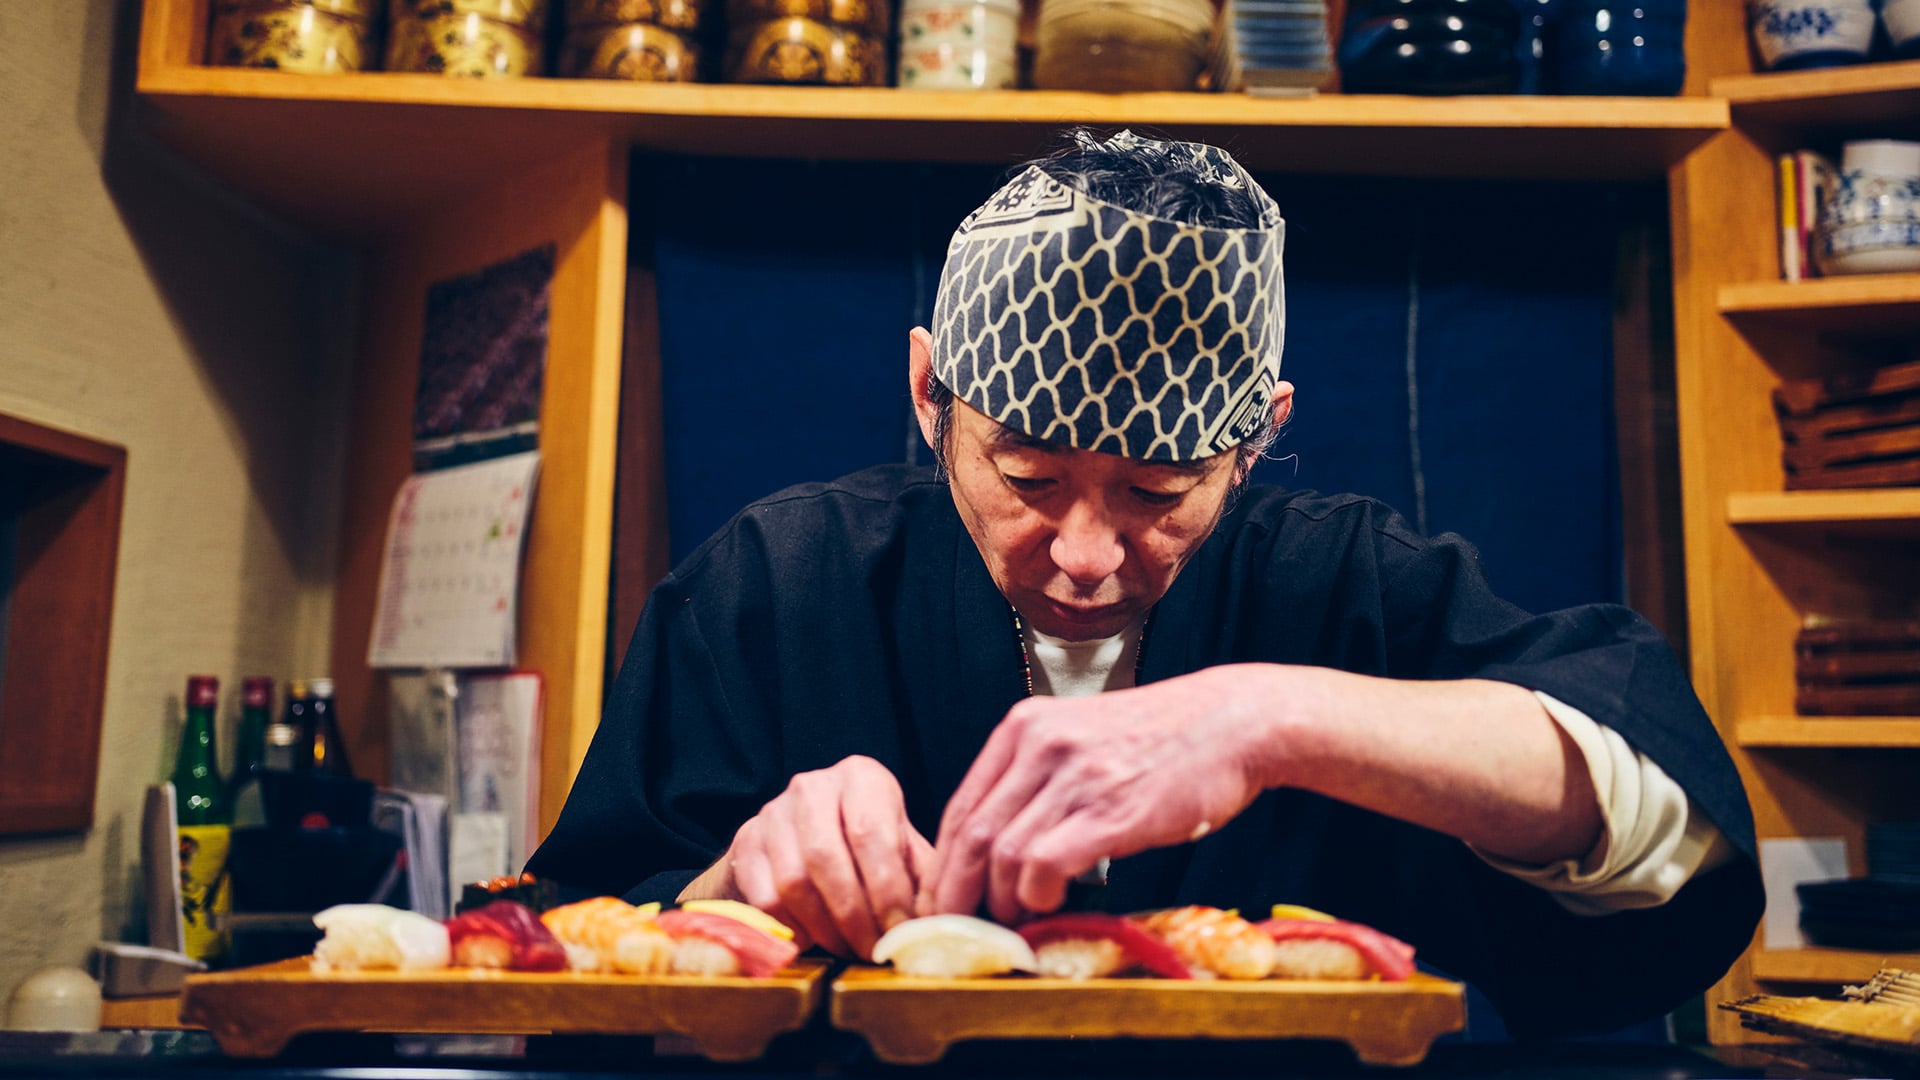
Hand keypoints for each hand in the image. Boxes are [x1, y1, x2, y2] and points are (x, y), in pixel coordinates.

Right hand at [683, 755, 932, 958]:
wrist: (800, 840)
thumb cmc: (866, 849)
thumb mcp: (902, 850)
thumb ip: (924, 878)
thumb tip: (942, 922)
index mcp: (862, 778)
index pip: (871, 834)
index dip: (887, 889)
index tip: (901, 931)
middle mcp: (813, 786)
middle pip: (827, 859)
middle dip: (855, 916)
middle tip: (874, 951)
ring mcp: (772, 813)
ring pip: (793, 882)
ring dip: (825, 928)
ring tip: (850, 949)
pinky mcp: (745, 843)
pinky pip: (765, 900)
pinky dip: (794, 929)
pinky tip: (816, 940)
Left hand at [921, 669, 1270, 923]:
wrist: (1234, 722)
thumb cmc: (1164, 738)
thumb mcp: (1082, 735)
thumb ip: (1038, 777)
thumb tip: (1002, 846)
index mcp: (1025, 726)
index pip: (960, 806)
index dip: (943, 863)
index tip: (942, 899)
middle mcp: (1040, 744)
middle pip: (970, 835)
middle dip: (955, 893)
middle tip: (956, 929)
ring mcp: (1074, 775)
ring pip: (1003, 855)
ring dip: (1001, 903)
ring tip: (1013, 924)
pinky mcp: (1110, 809)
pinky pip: (1045, 865)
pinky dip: (1037, 897)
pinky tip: (1049, 907)